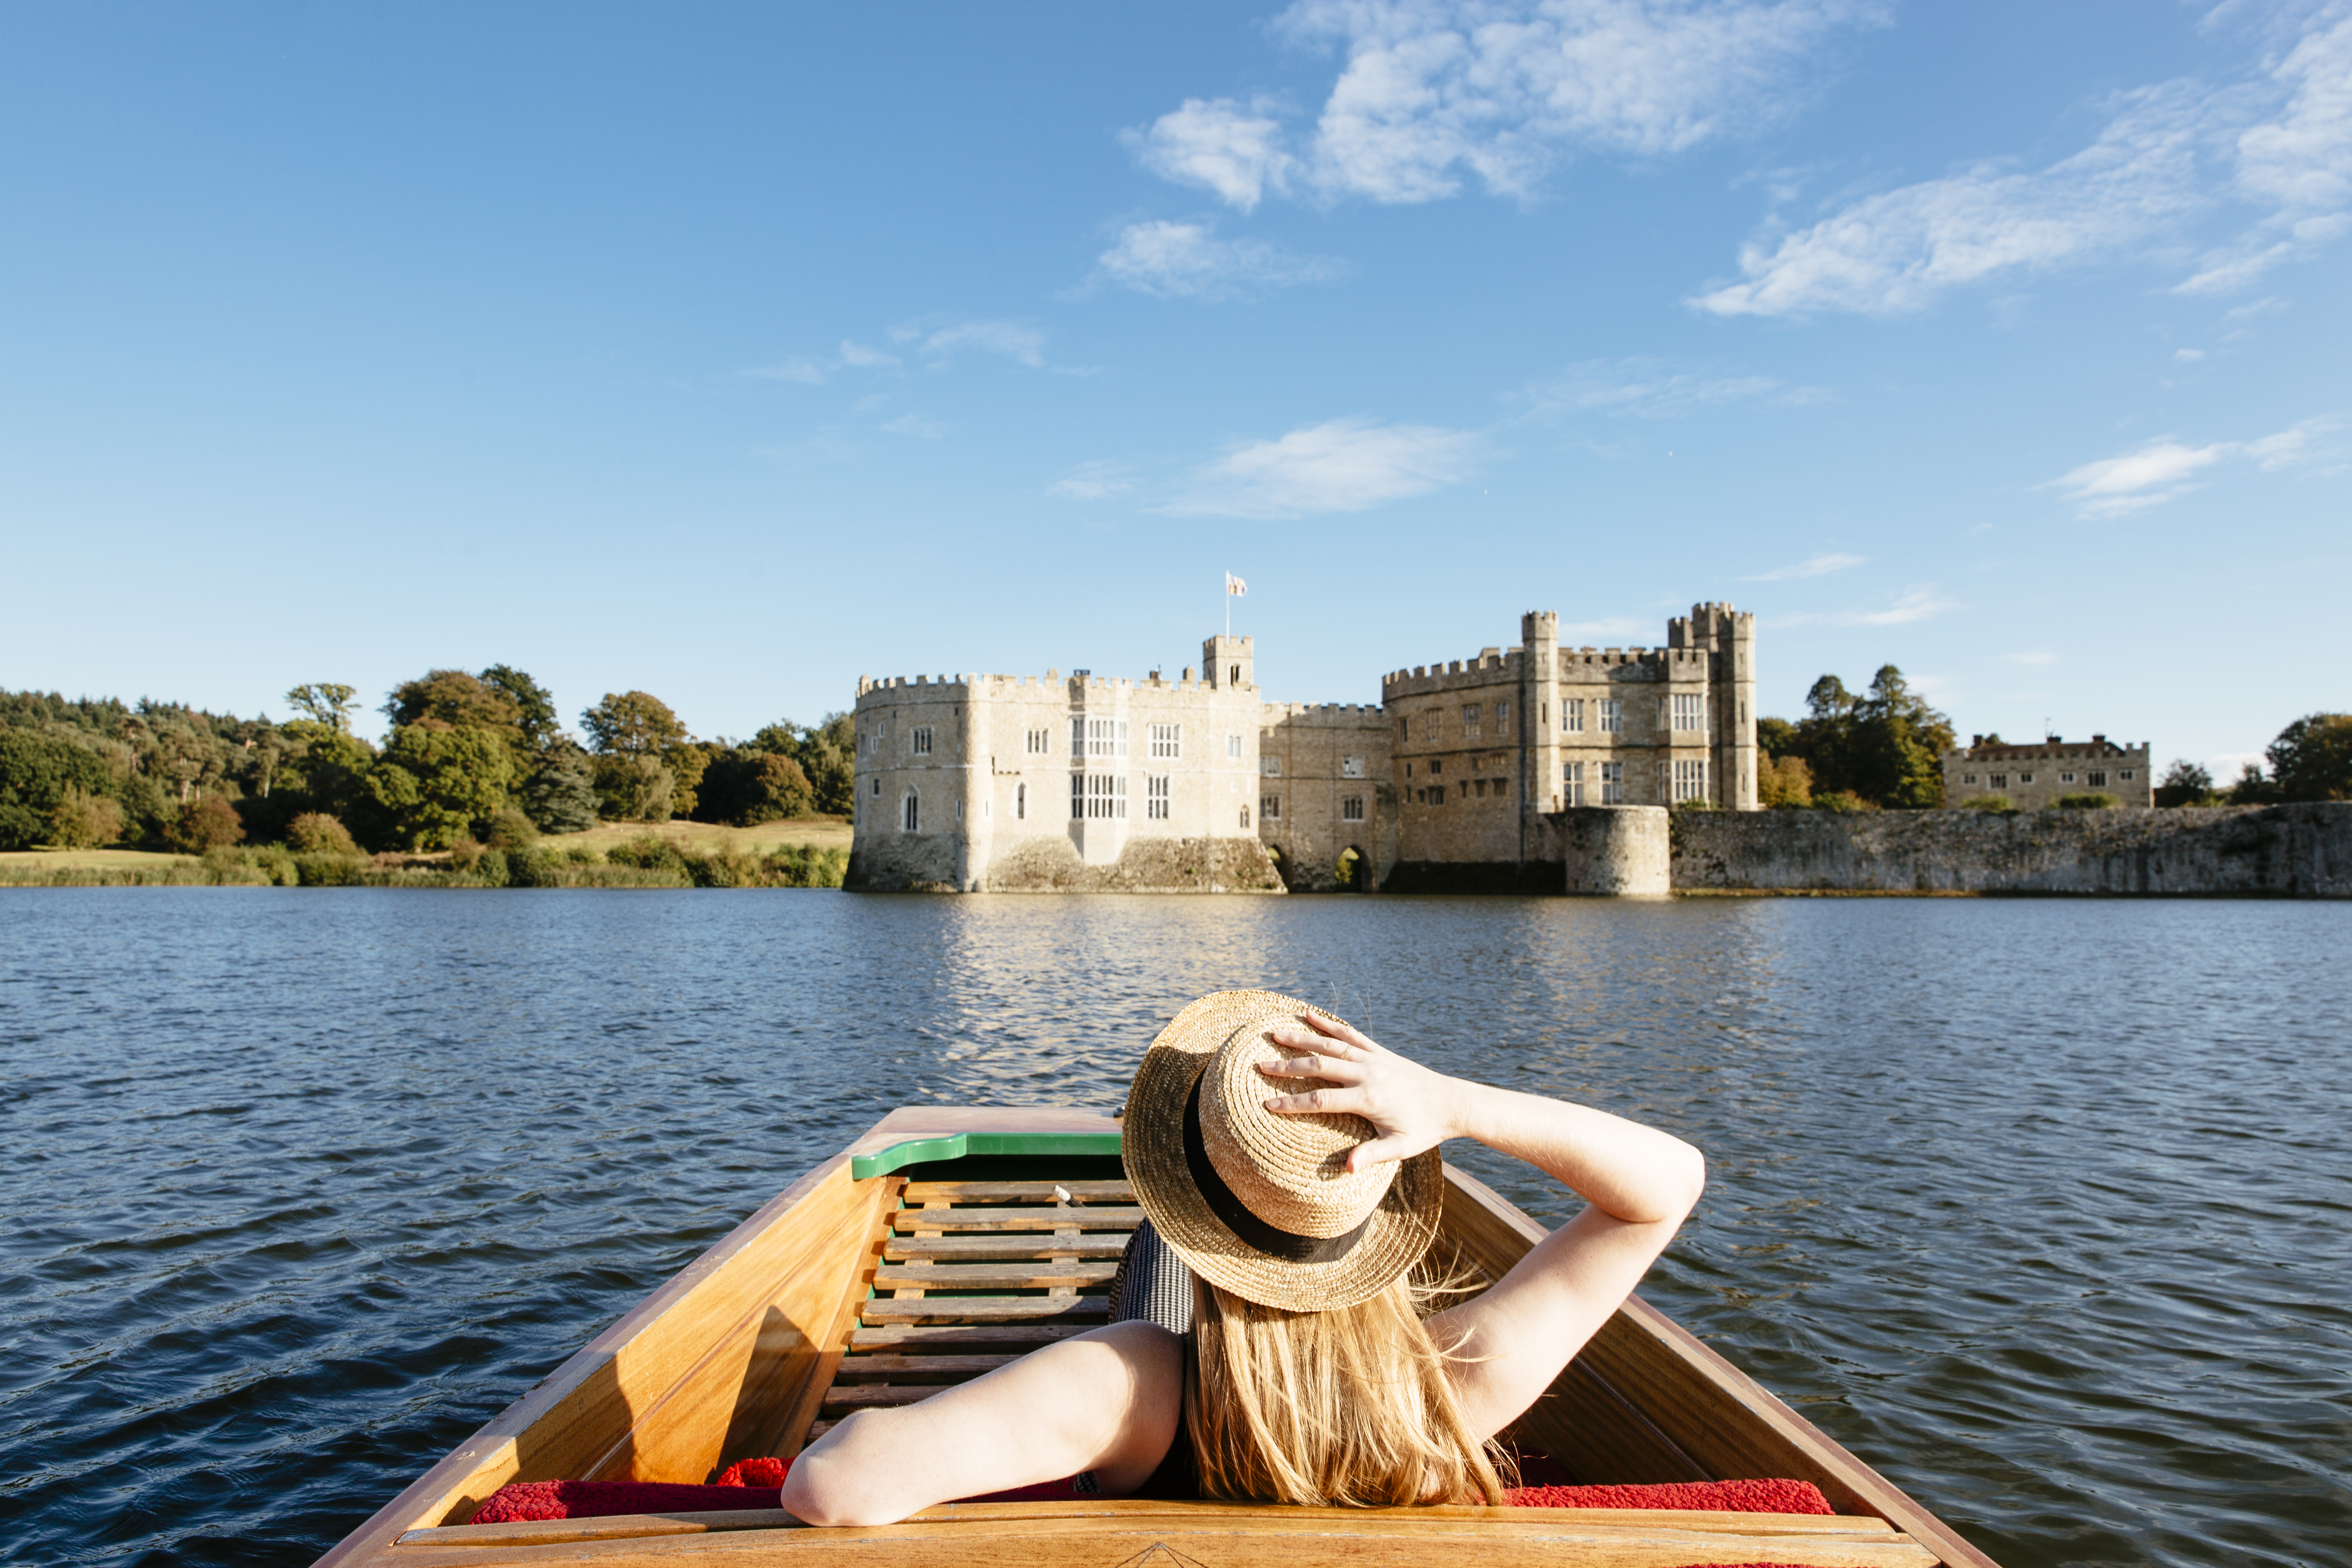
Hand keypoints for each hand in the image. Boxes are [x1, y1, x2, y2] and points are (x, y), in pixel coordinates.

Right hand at [1258, 1012, 1463, 1171]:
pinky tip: (1310, 1015)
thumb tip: (1346, 1171)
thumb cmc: (1424, 1129)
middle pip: (1320, 1067)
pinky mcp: (1379, 1051)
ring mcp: (1373, 1059)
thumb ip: (1371, 1156)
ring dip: (1303, 1038)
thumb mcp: (1400, 1148)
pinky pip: (1350, 1034)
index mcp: (1369, 1099)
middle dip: (1288, 1066)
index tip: (1268, 1104)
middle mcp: (1368, 1074)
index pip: (1321, 1101)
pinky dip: (1329, 1024)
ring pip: (1332, 1045)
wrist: (1452, 1102)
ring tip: (1275, 1033)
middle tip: (1261, 1065)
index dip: (1292, 1103)